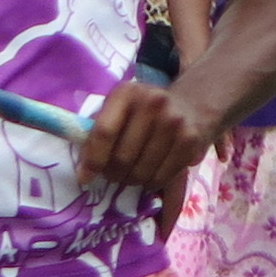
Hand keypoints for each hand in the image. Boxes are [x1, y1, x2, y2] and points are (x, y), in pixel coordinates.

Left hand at [77, 72, 224, 193]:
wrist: (191, 105)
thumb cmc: (143, 112)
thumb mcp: (118, 110)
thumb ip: (97, 135)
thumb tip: (83, 174)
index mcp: (127, 93)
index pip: (104, 132)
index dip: (93, 160)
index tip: (85, 178)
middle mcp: (153, 103)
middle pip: (122, 157)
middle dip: (113, 173)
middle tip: (114, 173)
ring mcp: (174, 122)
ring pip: (141, 172)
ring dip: (132, 180)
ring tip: (132, 172)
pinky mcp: (190, 141)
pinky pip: (161, 178)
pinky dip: (151, 183)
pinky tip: (151, 173)